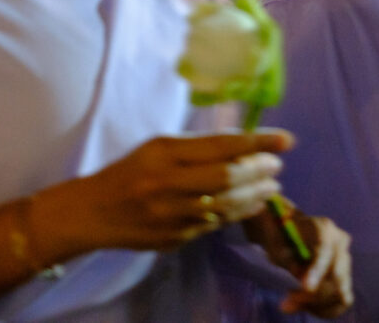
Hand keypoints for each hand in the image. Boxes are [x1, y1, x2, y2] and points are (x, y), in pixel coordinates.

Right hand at [67, 130, 291, 250]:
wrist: (92, 212)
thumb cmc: (131, 171)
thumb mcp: (159, 148)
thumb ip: (199, 147)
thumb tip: (247, 144)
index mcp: (164, 154)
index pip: (221, 146)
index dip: (258, 142)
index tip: (286, 139)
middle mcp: (167, 184)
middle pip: (228, 177)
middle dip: (260, 169)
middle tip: (277, 164)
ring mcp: (171, 215)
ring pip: (226, 204)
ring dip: (256, 194)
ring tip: (273, 185)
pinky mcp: (174, 238)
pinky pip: (216, 224)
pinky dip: (240, 212)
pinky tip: (254, 204)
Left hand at [245, 210, 352, 316]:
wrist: (289, 235)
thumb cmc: (280, 237)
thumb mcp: (276, 244)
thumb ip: (286, 257)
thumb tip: (299, 273)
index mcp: (324, 228)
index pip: (325, 250)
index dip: (317, 269)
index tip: (306, 287)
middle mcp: (340, 243)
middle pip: (337, 275)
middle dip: (313, 294)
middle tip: (287, 302)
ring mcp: (346, 261)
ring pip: (340, 292)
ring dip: (315, 304)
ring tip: (291, 301)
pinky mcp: (345, 278)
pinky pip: (343, 301)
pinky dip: (324, 309)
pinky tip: (305, 305)